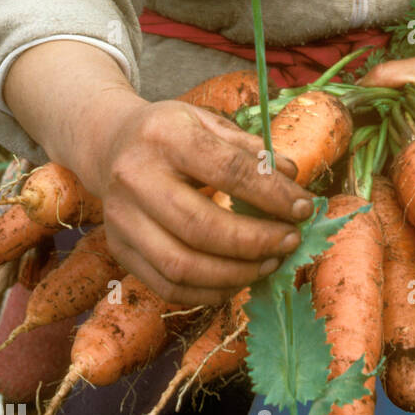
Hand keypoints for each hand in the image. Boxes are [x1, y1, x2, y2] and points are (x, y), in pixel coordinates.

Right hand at [84, 95, 317, 305]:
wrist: (109, 143)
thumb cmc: (170, 132)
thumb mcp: (208, 122)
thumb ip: (249, 149)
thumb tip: (292, 176)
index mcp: (165, 136)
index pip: (227, 171)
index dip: (272, 194)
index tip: (304, 208)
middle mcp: (135, 178)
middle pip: (202, 227)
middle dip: (255, 242)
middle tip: (290, 241)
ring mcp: (121, 219)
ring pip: (182, 266)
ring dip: (236, 273)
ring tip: (271, 263)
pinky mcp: (118, 250)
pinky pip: (167, 287)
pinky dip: (209, 292)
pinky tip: (238, 279)